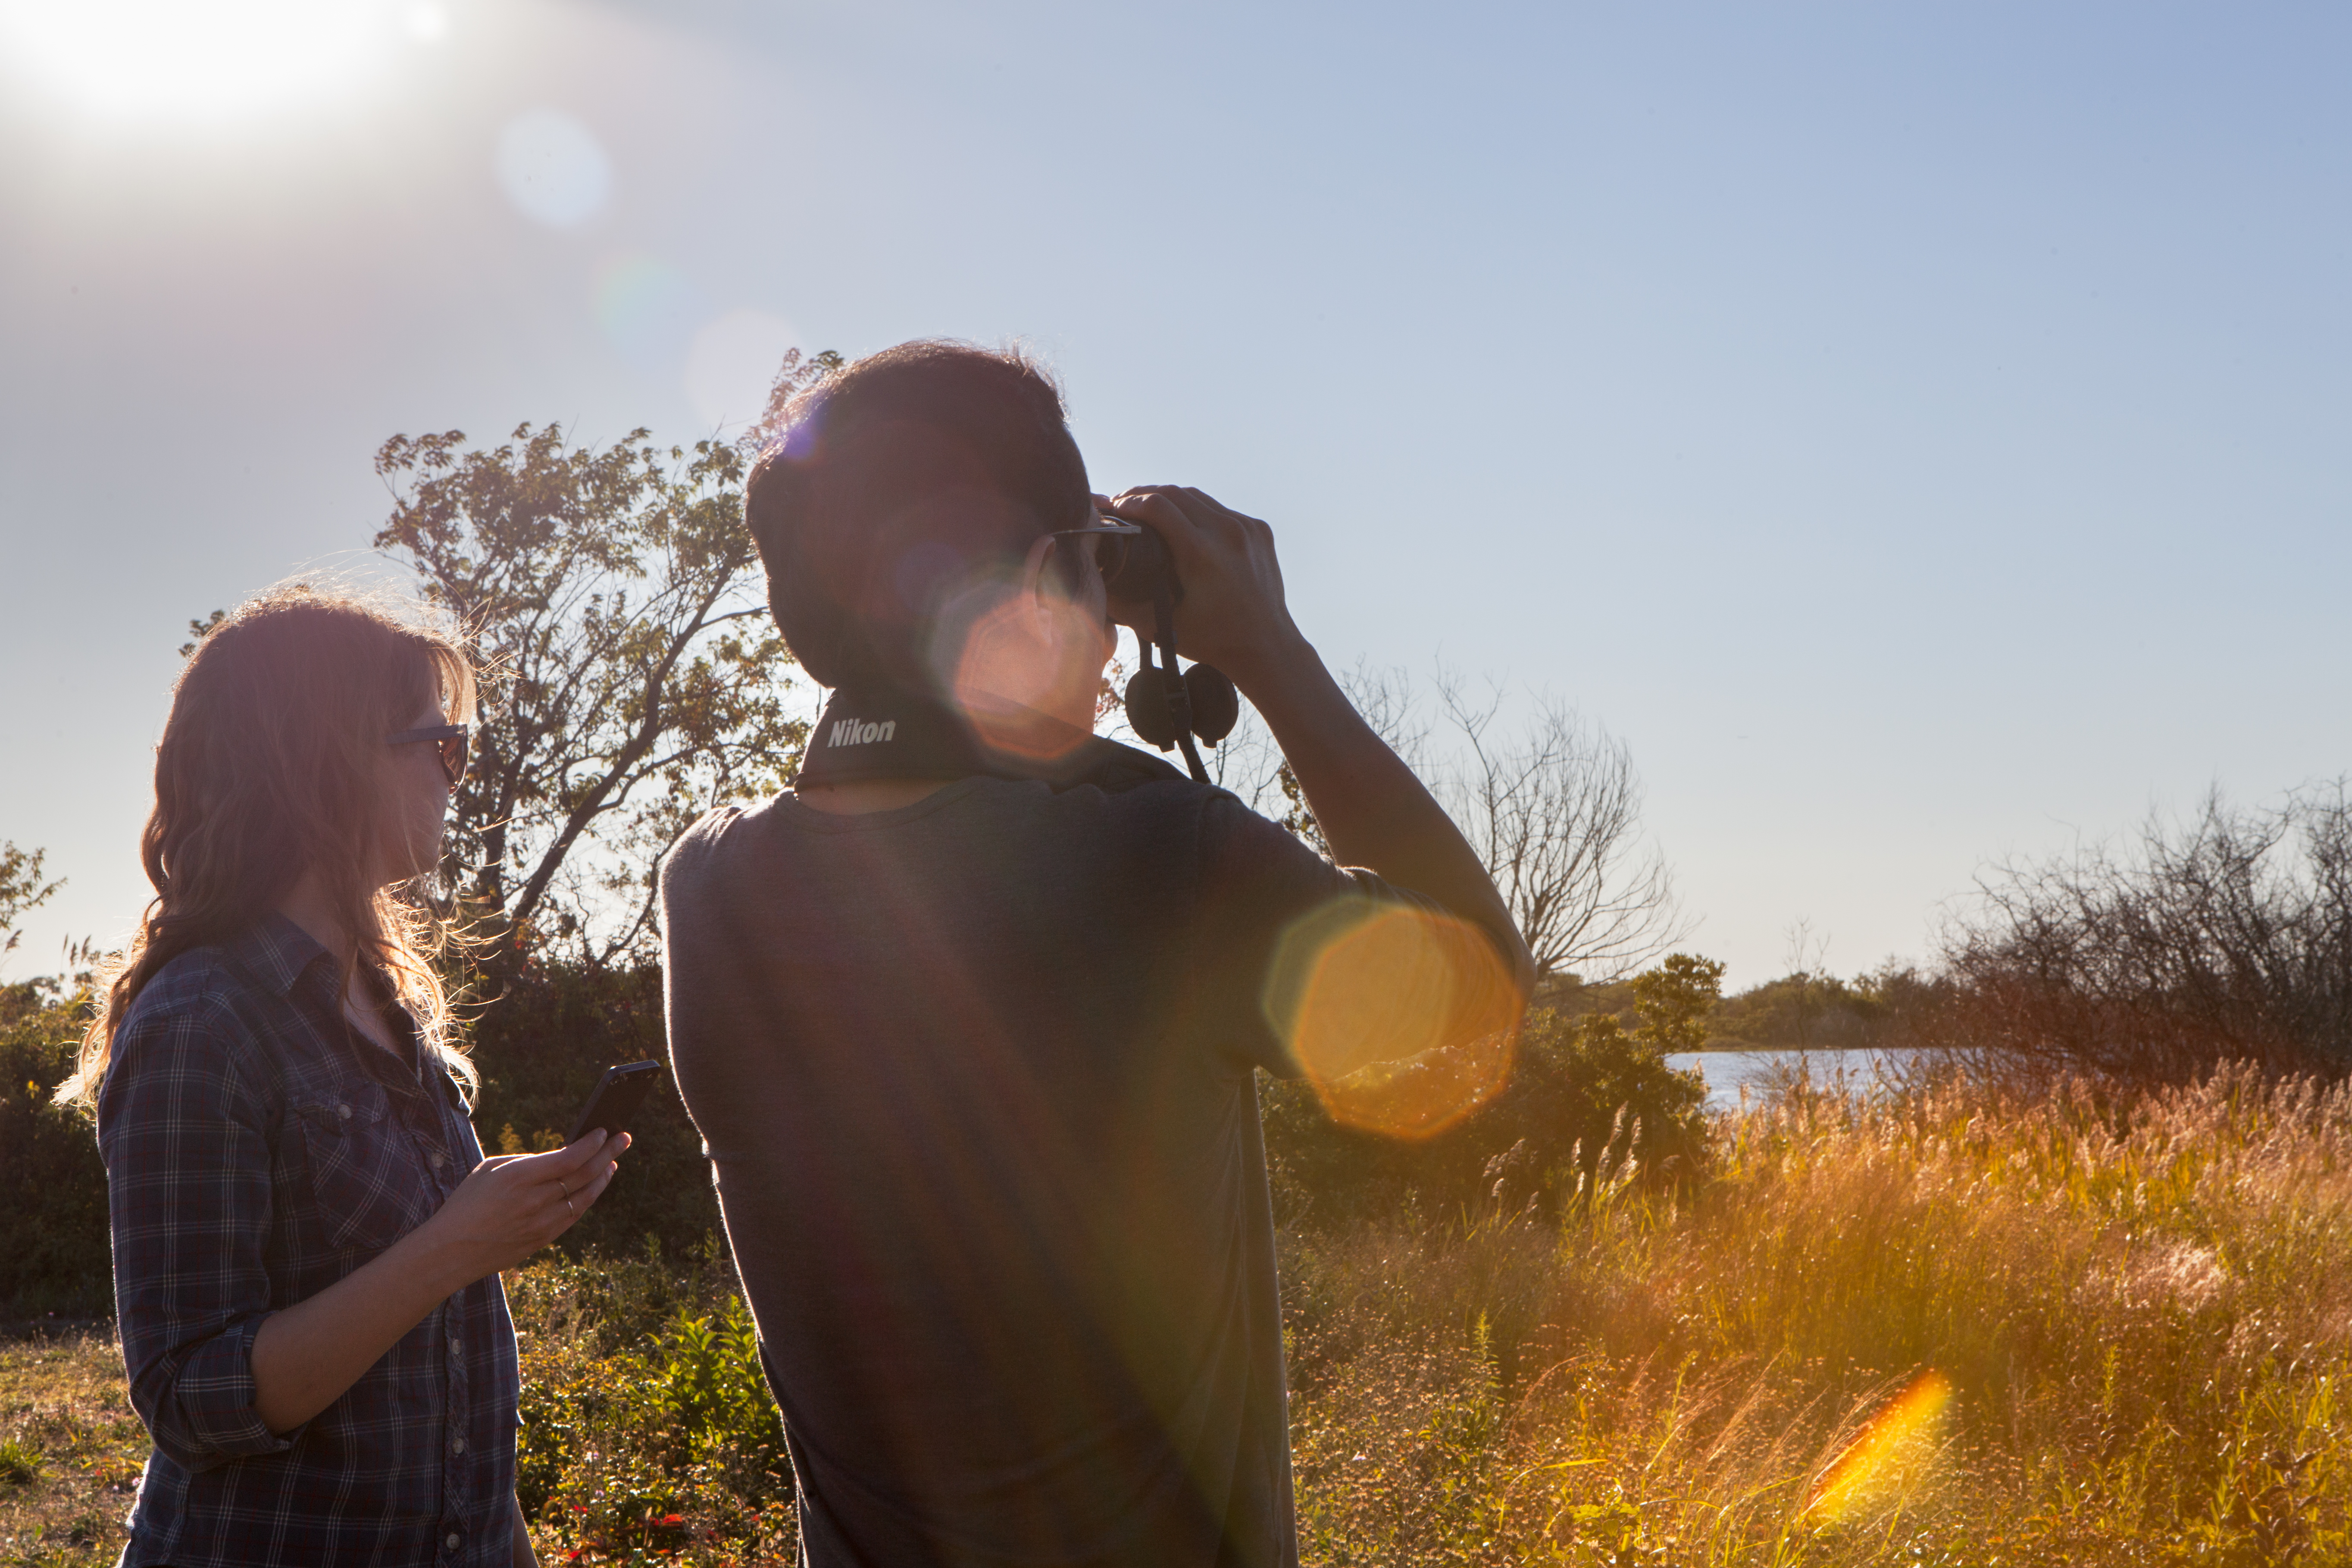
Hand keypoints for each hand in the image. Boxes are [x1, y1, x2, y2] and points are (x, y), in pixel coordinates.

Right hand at [413, 1131, 629, 1288]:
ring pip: (585, 1197)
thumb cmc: (466, 1203)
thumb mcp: (490, 1170)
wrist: (450, 1250)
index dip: (591, 1144)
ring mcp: (542, 1223)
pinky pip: (575, 1215)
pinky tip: (595, 1185)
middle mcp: (535, 1200)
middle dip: (608, 1153)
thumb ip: (526, 1162)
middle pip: (584, 1174)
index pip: (569, 1158)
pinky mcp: (543, 1239)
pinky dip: (589, 1198)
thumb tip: (560, 1157)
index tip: (604, 1131)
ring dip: (602, 1176)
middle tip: (624, 1138)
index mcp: (519, 1177)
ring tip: (612, 1162)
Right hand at [1101, 486, 1306, 688]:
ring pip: (1198, 496)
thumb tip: (1092, 578)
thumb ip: (1122, 601)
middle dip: (1144, 494)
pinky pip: (1220, 509)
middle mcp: (1227, 533)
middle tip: (1123, 503)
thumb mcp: (1161, 625)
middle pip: (1175, 492)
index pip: (1157, 505)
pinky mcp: (1259, 529)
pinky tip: (1183, 521)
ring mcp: (1247, 528)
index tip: (1113, 508)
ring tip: (1149, 508)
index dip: (1129, 502)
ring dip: (1170, 498)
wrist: (1266, 646)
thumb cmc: (1213, 641)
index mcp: (1202, 554)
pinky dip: (1197, 511)